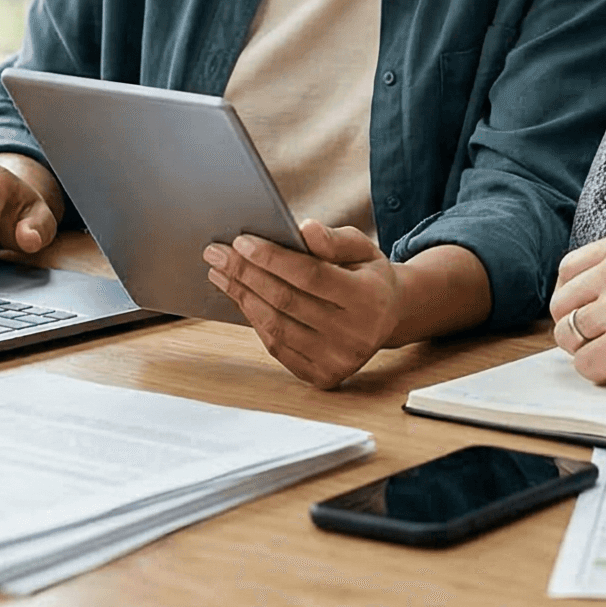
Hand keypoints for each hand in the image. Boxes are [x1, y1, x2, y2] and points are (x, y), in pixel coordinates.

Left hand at [204, 220, 402, 389]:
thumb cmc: (367, 275)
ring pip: (277, 326)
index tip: (241, 241)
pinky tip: (241, 298)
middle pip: (287, 301)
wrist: (388, 317)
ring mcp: (339, 361)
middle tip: (217, 254)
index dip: (272, 258)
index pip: (310, 276)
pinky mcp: (324, 377)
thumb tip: (304, 229)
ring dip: (242, 297)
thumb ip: (334, 239)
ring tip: (221, 274)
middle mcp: (356, 335)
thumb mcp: (362, 247)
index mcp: (369, 299)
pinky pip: (278, 347)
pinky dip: (255, 321)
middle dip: (246, 274)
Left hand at [548, 229, 605, 392]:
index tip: (590, 315)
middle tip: (604, 342)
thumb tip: (591, 292)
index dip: (575, 298)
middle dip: (577, 326)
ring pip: (568, 336)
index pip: (569, 270)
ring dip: (589, 351)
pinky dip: (602, 373)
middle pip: (562, 304)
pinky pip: (585, 365)